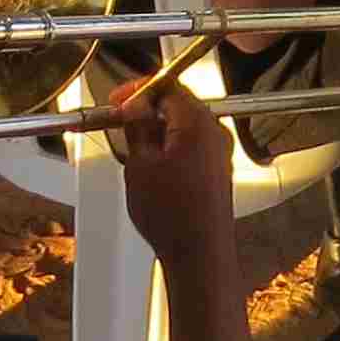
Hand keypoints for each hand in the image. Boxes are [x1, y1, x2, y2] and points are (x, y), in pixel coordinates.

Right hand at [105, 77, 239, 273]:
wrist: (199, 254)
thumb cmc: (174, 216)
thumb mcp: (140, 164)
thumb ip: (138, 127)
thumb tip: (135, 107)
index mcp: (198, 123)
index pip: (169, 86)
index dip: (139, 89)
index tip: (119, 99)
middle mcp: (215, 134)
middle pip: (179, 104)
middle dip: (147, 110)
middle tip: (121, 120)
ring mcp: (220, 153)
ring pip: (184, 126)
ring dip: (158, 130)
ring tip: (132, 148)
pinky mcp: (217, 171)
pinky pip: (192, 146)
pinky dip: (170, 147)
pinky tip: (151, 166)